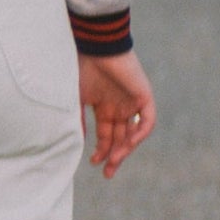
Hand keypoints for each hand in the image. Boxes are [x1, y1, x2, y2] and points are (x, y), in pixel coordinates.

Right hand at [80, 49, 155, 177]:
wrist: (96, 45)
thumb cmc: (80, 67)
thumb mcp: (73, 98)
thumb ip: (74, 119)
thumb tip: (71, 142)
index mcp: (103, 106)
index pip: (106, 134)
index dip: (101, 150)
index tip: (93, 163)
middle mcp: (118, 106)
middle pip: (120, 138)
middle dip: (114, 156)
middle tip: (108, 174)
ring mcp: (132, 101)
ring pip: (133, 133)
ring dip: (125, 148)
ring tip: (115, 160)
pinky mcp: (144, 96)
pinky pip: (147, 120)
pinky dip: (140, 133)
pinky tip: (129, 143)